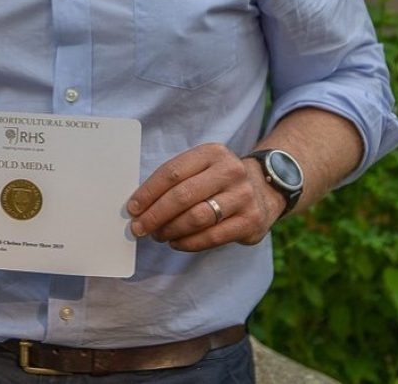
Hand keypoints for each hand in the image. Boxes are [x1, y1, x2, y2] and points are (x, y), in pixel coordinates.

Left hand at [126, 143, 285, 251]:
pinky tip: (176, 242)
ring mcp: (243, 196)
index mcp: (212, 153)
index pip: (173, 172)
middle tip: (139, 228)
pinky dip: (189, 243)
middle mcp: (230, 171)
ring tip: (158, 235)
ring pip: (197, 217)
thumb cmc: (219, 180)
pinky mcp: (250, 221)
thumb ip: (176, 180)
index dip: (149, 192)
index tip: (132, 208)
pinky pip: (212, 237)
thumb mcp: (202, 167)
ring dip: (171, 230)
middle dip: (156, 214)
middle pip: (183, 195)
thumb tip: (140, 204)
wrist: (265, 189)